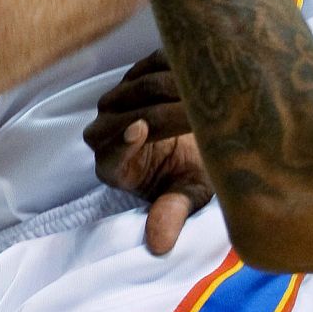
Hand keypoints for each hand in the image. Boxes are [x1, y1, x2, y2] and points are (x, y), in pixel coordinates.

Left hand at [83, 51, 213, 253]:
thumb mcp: (188, 196)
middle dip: (166, 112)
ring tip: (207, 90)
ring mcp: (115, 101)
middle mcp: (105, 132)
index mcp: (113, 167)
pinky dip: (173, 64)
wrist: (199, 140)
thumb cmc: (191, 174)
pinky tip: (198, 67)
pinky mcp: (131, 75)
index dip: (123, 142)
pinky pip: (149, 64)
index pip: (110, 155)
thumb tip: (159, 247)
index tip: (141, 128)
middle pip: (130, 116)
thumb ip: (170, 213)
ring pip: (140, 87)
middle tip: (202, 108)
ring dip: (174, 86)